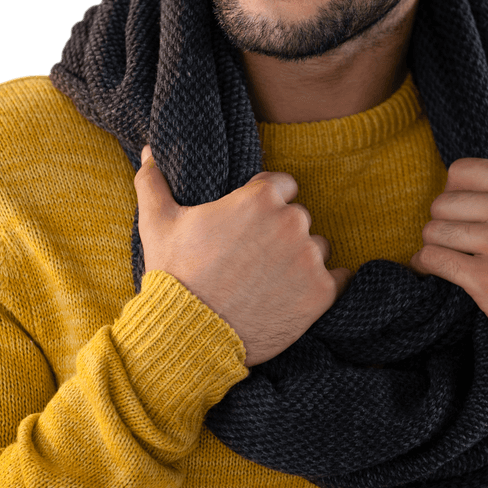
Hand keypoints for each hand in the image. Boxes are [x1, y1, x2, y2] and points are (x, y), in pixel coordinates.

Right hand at [134, 146, 353, 366]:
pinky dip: (323, 286)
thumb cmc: (175, 276)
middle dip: (281, 233)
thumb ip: (153, 181)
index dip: (265, 204)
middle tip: (253, 259)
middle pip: (300, 217)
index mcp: (260, 197)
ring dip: (301, 260)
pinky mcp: (322, 293)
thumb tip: (148, 151)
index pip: (282, 186)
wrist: (191, 336)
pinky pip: (340, 279)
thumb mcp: (157, 224)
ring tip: (268, 282)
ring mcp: (309, 259)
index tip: (248, 226)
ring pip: (318, 248)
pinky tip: (295, 296)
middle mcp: (292, 222)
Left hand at [409, 117, 487, 358]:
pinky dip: (426, 267)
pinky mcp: (487, 281)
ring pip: (433, 230)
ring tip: (447, 255)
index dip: (454, 193)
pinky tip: (435, 272)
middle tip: (455, 240)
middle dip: (442, 223)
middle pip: (442, 202)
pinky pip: (433, 259)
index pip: (460, 171)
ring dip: (433, 246)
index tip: (464, 213)